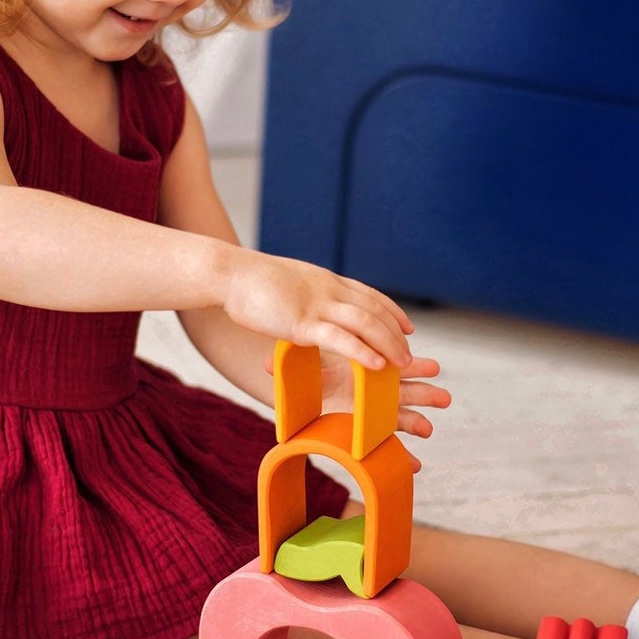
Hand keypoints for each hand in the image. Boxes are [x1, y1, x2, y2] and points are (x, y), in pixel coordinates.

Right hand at [223, 249, 412, 371]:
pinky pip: (340, 339)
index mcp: (326, 280)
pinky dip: (362, 352)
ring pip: (365, 324)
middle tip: (409, 355)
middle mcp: (328, 289)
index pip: (370, 295)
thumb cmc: (251, 281)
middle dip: (396, 334)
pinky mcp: (301, 323)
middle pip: (374, 311)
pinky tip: (377, 365)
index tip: (407, 327)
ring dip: (388, 344)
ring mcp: (316, 305)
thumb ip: (307, 293)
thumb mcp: (290, 283)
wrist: (229, 273)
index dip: (392, 312)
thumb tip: (310, 303)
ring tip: (403, 364)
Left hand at [260, 345, 450, 473]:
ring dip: (418, 422)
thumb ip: (287, 367)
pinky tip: (414, 468)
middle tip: (444, 398)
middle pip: (406, 392)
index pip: (394, 366)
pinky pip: (390, 445)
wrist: (304, 395)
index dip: (414, 367)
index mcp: (366, 371)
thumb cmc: (310, 378)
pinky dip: (404, 456)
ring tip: (429, 430)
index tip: (433, 368)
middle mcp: (375, 392)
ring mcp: (375, 413)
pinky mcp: (370, 431)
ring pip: (404, 417)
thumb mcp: (301, 372)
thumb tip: (264, 364)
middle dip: (426, 394)